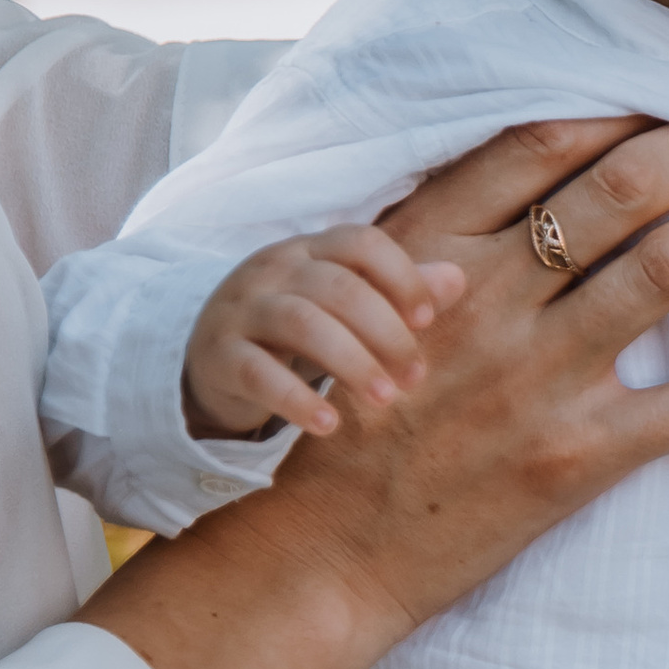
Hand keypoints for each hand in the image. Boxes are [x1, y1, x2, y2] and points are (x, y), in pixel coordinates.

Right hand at [90, 116, 668, 668]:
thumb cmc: (358, 420)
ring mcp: (536, 380)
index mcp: (432, 252)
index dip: (631, 99)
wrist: (324, 553)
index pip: (546, 142)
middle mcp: (487, 303)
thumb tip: (542, 157)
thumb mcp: (376, 300)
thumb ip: (447, 229)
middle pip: (624, 188)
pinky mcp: (577, 457)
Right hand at [185, 227, 465, 439]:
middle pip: (338, 287)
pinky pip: (258, 373)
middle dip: (386, 333)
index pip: (361, 242)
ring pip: (301, 322)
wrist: (211, 359)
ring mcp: (241, 309)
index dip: (400, 276)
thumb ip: (396, 292)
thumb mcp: (344, 307)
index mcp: (310, 251)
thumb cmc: (295, 329)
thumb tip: (457, 279)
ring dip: (352, 362)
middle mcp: (273, 270)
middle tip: (414, 378)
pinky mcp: (219, 355)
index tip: (427, 319)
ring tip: (385, 400)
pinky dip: (297, 400)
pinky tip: (330, 425)